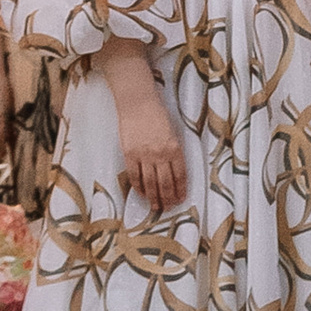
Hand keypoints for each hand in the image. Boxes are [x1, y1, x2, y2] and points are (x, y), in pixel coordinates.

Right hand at [112, 88, 186, 216]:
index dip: (180, 189)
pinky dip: (138, 186)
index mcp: (175, 148)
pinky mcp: (129, 154)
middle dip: (168, 198)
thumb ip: (174, 151)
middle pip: (165, 183)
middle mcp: (160, 154)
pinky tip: (142, 193)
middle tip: (168, 208)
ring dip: (154, 197)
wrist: (138, 102)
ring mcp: (144, 155)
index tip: (181, 199)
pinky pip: (134, 175)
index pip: (180, 175)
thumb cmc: (158, 114)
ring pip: (150, 183)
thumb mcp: (173, 132)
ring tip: (156, 206)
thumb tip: (174, 170)